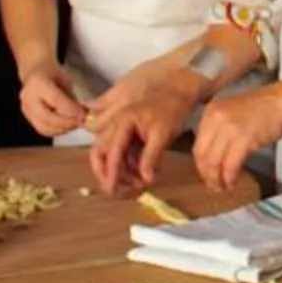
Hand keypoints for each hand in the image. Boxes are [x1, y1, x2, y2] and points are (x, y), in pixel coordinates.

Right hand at [18, 63, 86, 139]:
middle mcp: (27, 97)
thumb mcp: (65, 79)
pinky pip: (43, 130)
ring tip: (75, 124)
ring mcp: (25, 109)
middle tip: (81, 121)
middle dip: (68, 122)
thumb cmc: (53, 74)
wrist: (35, 73)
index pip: (56, 100)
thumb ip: (71, 97)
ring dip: (63, 129)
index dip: (71, 110)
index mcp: (37, 82)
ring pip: (45, 127)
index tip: (83, 114)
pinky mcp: (27, 118)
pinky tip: (67, 126)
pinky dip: (57, 131)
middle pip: (48, 117)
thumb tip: (83, 114)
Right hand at [87, 67, 195, 192]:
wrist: (180, 92)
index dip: (111, 172)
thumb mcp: (163, 135)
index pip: (111, 151)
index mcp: (122, 122)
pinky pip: (123, 152)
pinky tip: (143, 173)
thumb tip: (146, 179)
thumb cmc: (171, 109)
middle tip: (117, 190)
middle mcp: (116, 124)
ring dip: (121, 171)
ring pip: (112, 154)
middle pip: (101, 152)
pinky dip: (129, 164)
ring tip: (139, 183)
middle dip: (107, 172)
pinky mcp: (129, 133)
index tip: (112, 189)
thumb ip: (151, 157)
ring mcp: (121, 128)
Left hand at [191, 80, 281, 192]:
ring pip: (213, 162)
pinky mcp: (243, 140)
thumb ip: (219, 129)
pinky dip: (229, 177)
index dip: (201, 164)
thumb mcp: (232, 112)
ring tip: (222, 187)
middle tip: (213, 185)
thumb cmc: (264, 107)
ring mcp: (228, 129)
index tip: (207, 174)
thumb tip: (214, 154)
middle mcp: (215, 119)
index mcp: (210, 112)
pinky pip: (230, 165)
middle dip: (206, 174)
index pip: (198, 144)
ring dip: (216, 179)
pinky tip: (232, 182)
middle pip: (202, 155)